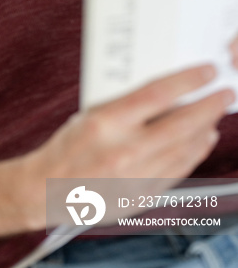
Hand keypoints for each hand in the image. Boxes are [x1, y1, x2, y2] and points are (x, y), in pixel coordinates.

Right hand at [22, 64, 234, 229]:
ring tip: (216, 115)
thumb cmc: (67, 147)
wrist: (48, 189)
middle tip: (224, 93)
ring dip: (206, 129)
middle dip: (209, 105)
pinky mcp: (142, 195)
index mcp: (106, 121)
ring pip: (185, 148)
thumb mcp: (90, 114)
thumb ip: (125, 104)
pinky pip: (178, 171)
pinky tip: (202, 141)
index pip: (157, 94)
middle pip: (181, 123)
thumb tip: (163, 91)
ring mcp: (135, 176)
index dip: (187, 80)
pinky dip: (195, 153)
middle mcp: (124, 149)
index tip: (206, 71)